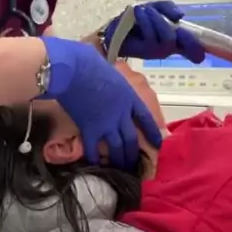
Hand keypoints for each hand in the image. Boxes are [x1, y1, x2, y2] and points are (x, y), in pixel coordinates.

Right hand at [41, 36, 161, 169]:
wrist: (73, 69)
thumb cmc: (89, 62)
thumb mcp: (111, 70)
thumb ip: (114, 80)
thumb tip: (110, 79)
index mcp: (129, 97)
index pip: (145, 118)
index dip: (153, 132)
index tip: (158, 143)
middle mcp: (121, 114)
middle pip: (132, 139)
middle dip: (134, 154)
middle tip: (135, 164)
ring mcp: (106, 123)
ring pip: (118, 148)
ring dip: (120, 160)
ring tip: (120, 169)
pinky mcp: (89, 129)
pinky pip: (93, 149)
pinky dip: (95, 159)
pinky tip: (96, 166)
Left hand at [106, 1, 204, 62]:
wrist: (114, 30)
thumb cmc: (136, 21)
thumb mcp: (155, 9)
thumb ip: (168, 8)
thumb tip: (180, 15)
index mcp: (173, 40)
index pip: (190, 46)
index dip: (197, 48)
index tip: (202, 54)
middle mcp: (168, 48)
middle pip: (181, 38)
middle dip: (168, 21)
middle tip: (154, 11)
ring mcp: (157, 51)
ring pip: (167, 35)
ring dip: (155, 18)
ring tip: (142, 10)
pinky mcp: (146, 51)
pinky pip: (152, 35)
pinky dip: (146, 20)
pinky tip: (138, 13)